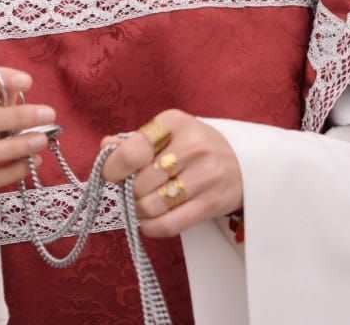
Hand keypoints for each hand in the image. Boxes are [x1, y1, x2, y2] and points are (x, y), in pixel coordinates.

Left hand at [101, 109, 242, 238]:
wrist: (244, 162)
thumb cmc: (195, 146)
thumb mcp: (168, 132)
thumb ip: (135, 140)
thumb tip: (105, 147)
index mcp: (175, 123)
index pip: (134, 150)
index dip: (114, 167)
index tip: (111, 174)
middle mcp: (192, 147)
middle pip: (140, 183)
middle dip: (128, 191)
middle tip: (131, 191)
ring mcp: (205, 176)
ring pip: (152, 205)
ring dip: (138, 211)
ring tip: (140, 205)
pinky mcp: (212, 204)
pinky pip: (170, 224)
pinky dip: (151, 227)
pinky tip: (148, 221)